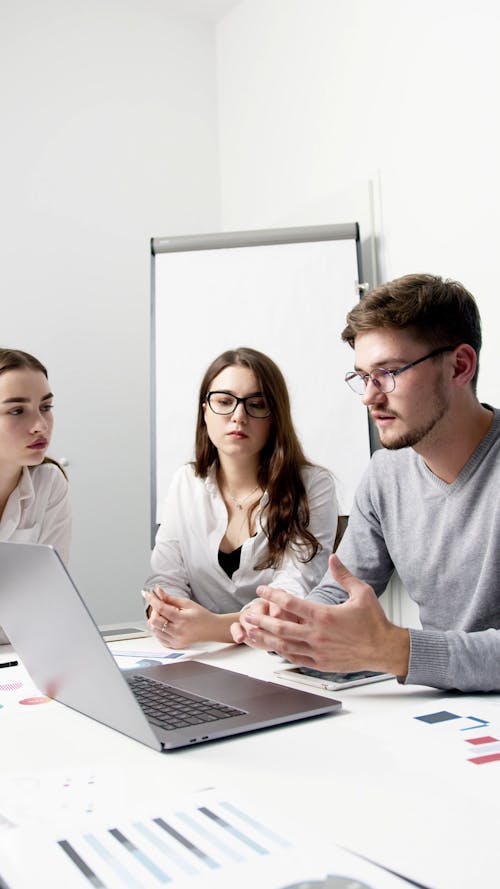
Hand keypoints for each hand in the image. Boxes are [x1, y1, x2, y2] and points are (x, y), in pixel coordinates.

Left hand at [145, 587, 222, 648]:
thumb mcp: (187, 603)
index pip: (161, 608)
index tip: (146, 594)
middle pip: (155, 621)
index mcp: (182, 619)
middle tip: (160, 607)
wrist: (211, 629)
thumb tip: (158, 591)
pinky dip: (158, 630)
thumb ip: (170, 598)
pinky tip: (164, 624)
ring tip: (164, 616)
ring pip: (154, 630)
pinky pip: (159, 638)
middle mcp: (178, 631)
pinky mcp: (174, 645)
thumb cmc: (201, 615)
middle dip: (154, 611)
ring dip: (155, 621)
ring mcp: (176, 640)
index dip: (152, 599)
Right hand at [230, 594, 298, 643]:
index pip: (276, 600)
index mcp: (278, 601)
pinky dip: (237, 632)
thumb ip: (298, 621)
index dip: (277, 608)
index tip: (278, 615)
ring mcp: (251, 615)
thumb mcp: (297, 622)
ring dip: (249, 625)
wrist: (274, 629)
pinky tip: (240, 638)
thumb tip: (306, 622)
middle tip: (263, 626)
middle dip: (261, 618)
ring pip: (247, 617)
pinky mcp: (242, 626)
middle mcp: (262, 605)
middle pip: (259, 606)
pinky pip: (235, 626)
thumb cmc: (288, 624)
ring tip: (251, 633)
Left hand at [238, 555, 409, 675]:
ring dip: (264, 639)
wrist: (384, 649)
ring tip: (250, 633)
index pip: (290, 603)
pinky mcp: (321, 663)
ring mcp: (317, 651)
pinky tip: (272, 648)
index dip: (272, 595)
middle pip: (280, 627)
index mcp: (324, 615)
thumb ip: (343, 575)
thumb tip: (333, 558)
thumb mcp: (361, 592)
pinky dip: (281, 652)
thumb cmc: (374, 622)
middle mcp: (317, 634)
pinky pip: (295, 658)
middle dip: (260, 621)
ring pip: (283, 646)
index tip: (262, 590)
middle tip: (247, 615)